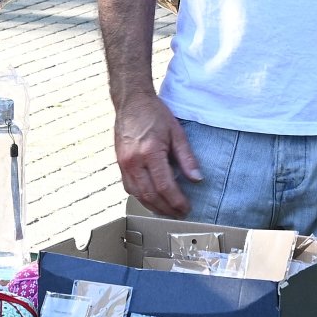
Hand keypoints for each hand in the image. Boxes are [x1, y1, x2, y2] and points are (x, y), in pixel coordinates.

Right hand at [113, 92, 201, 216]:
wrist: (131, 102)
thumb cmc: (154, 114)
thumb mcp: (177, 132)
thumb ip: (187, 157)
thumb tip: (197, 178)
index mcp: (150, 152)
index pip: (165, 186)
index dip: (176, 201)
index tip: (186, 207)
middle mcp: (134, 161)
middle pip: (150, 195)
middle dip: (166, 209)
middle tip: (179, 214)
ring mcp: (124, 164)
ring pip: (138, 195)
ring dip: (153, 207)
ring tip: (168, 211)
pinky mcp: (120, 164)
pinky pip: (129, 187)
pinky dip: (142, 197)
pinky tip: (152, 200)